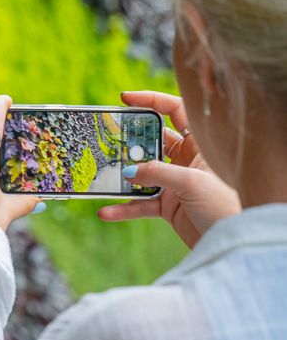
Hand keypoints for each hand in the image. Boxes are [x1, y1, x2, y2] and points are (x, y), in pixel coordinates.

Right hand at [98, 91, 240, 247]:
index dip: (152, 101)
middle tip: (109, 140)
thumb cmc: (226, 206)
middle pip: (152, 142)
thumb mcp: (191, 183)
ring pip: (142, 174)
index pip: (176, 111)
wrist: (235, 241)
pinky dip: (124, 209)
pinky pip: (141, 204)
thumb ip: (156, 173)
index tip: (125, 99)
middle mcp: (187, 160)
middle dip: (130, 142)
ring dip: (123, 178)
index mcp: (201, 144)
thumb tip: (127, 171)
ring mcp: (176, 183)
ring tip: (103, 177)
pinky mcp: (169, 206)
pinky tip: (106, 212)